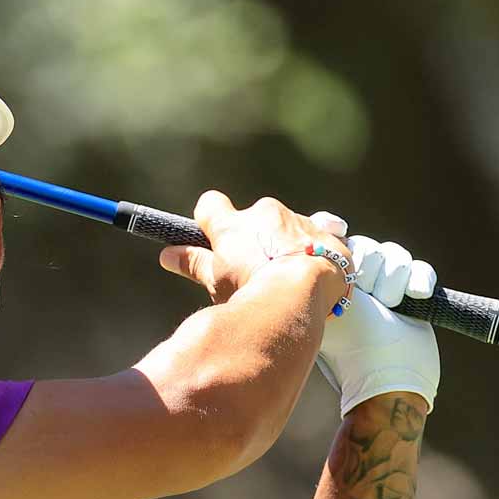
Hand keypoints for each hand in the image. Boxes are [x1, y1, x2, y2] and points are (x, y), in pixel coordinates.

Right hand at [157, 190, 351, 303]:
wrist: (299, 294)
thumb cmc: (249, 289)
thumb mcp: (216, 280)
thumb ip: (193, 263)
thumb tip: (167, 255)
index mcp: (233, 224)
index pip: (211, 204)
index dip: (211, 219)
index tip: (213, 236)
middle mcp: (266, 213)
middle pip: (256, 217)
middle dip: (257, 237)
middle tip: (257, 269)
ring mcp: (300, 220)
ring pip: (290, 227)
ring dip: (288, 244)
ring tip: (290, 276)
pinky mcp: (330, 235)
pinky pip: (324, 237)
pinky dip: (320, 251)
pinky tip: (318, 273)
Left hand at [316, 235, 439, 416]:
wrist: (388, 378)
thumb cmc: (350, 349)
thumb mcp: (324, 306)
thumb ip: (314, 276)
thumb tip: (307, 236)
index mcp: (327, 284)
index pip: (329, 241)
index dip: (332, 230)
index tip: (338, 229)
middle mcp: (353, 283)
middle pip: (365, 246)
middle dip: (370, 264)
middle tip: (368, 292)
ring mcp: (384, 289)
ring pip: (393, 255)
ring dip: (394, 276)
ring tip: (391, 303)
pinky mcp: (413, 295)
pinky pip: (419, 269)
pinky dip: (419, 279)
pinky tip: (417, 296)